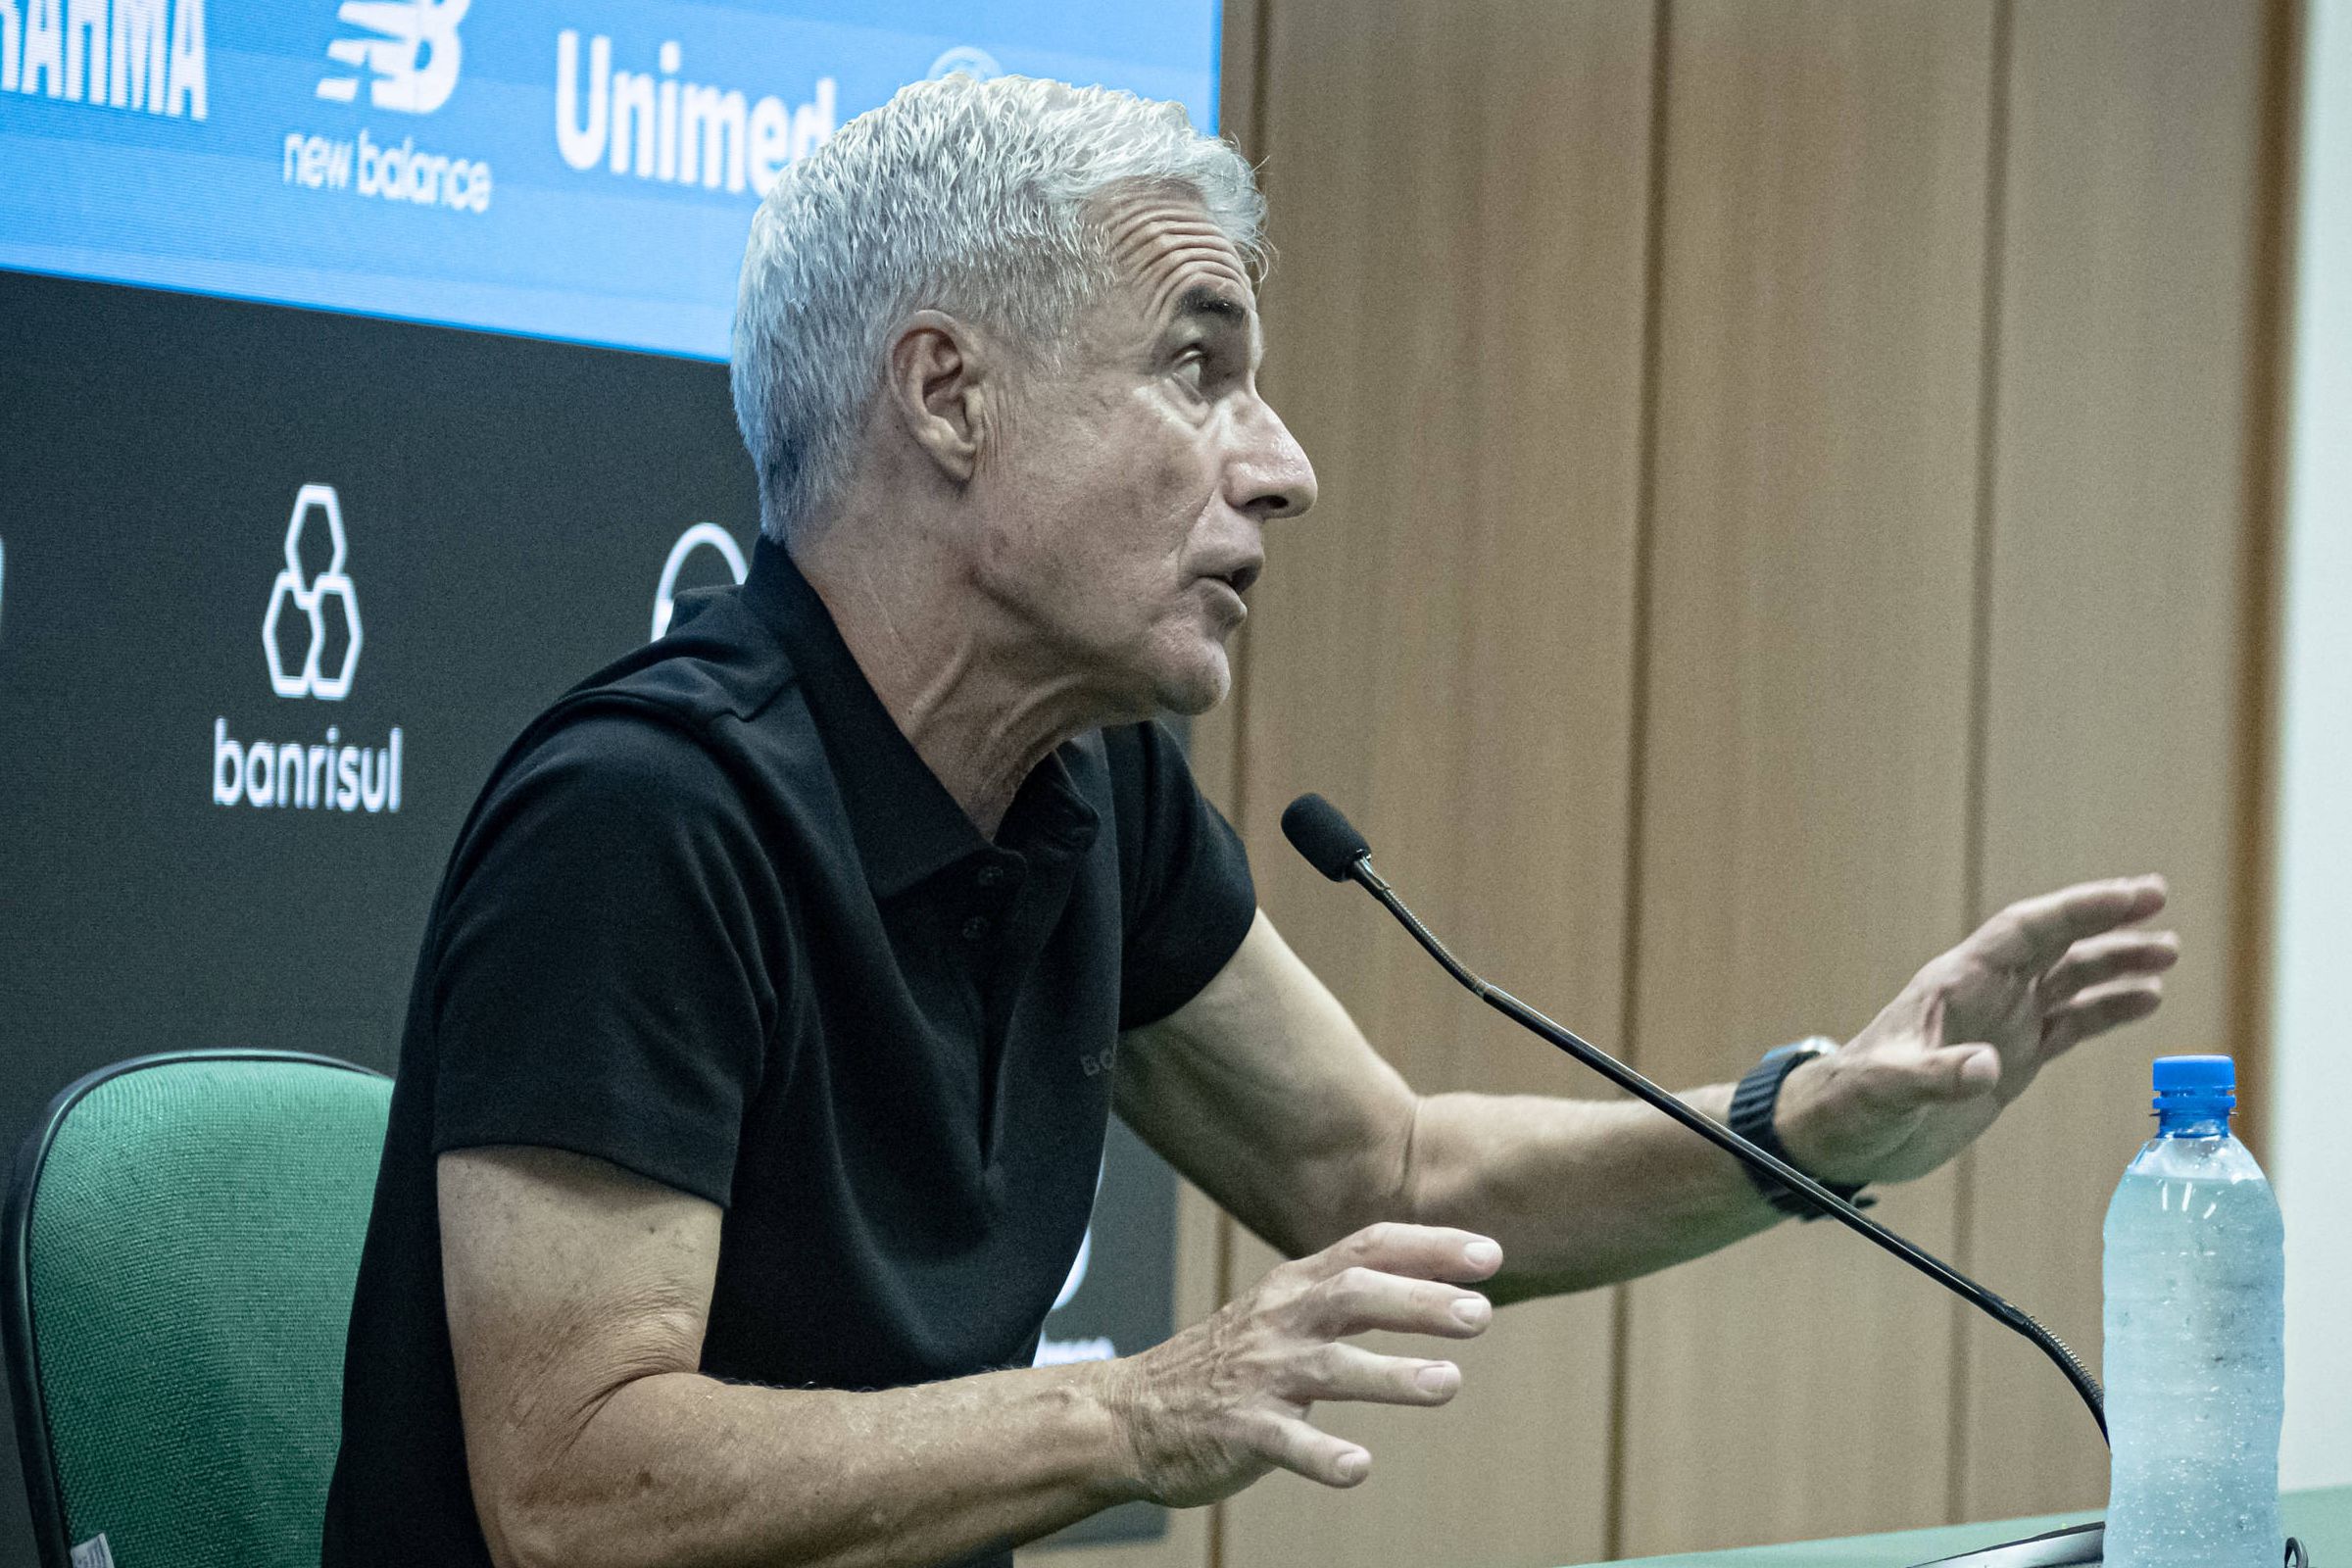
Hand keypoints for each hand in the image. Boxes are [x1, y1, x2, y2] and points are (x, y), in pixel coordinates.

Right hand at [1107, 1223, 1499, 1506]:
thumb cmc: (1225, 1362)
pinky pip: (1284, 1441)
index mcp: (1294, 1286)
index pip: (1368, 1249)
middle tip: (1482, 1314)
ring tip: (1448, 1383)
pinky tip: (1358, 1467)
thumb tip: (1435, 1279)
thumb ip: (1345, 1292)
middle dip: (1420, 1302)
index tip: (1489, 1255)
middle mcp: (1280, 1321)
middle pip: (1354, 1296)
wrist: (1131, 1413)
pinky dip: (1321, 1454)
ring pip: (1329, 1368)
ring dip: (1390, 1375)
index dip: (1430, 1249)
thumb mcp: (1281, 1309)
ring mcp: (1258, 1376)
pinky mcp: (1238, 1429)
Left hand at [1776, 876, 2176, 1187]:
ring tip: (2167, 952)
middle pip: (2054, 943)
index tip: (2131, 896)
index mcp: (1955, 984)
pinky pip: (2069, 1023)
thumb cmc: (1848, 1103)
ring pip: (2068, 980)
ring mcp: (2000, 1024)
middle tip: (2160, 898)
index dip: (2077, 910)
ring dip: (2116, 964)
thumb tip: (1985, 1067)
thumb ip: (1933, 1076)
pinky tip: (2146, 1000)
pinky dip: (2108, 1010)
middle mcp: (1984, 994)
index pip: (2026, 932)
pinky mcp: (2010, 1060)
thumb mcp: (1885, 1090)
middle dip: (2106, 920)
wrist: (1837, 1135)